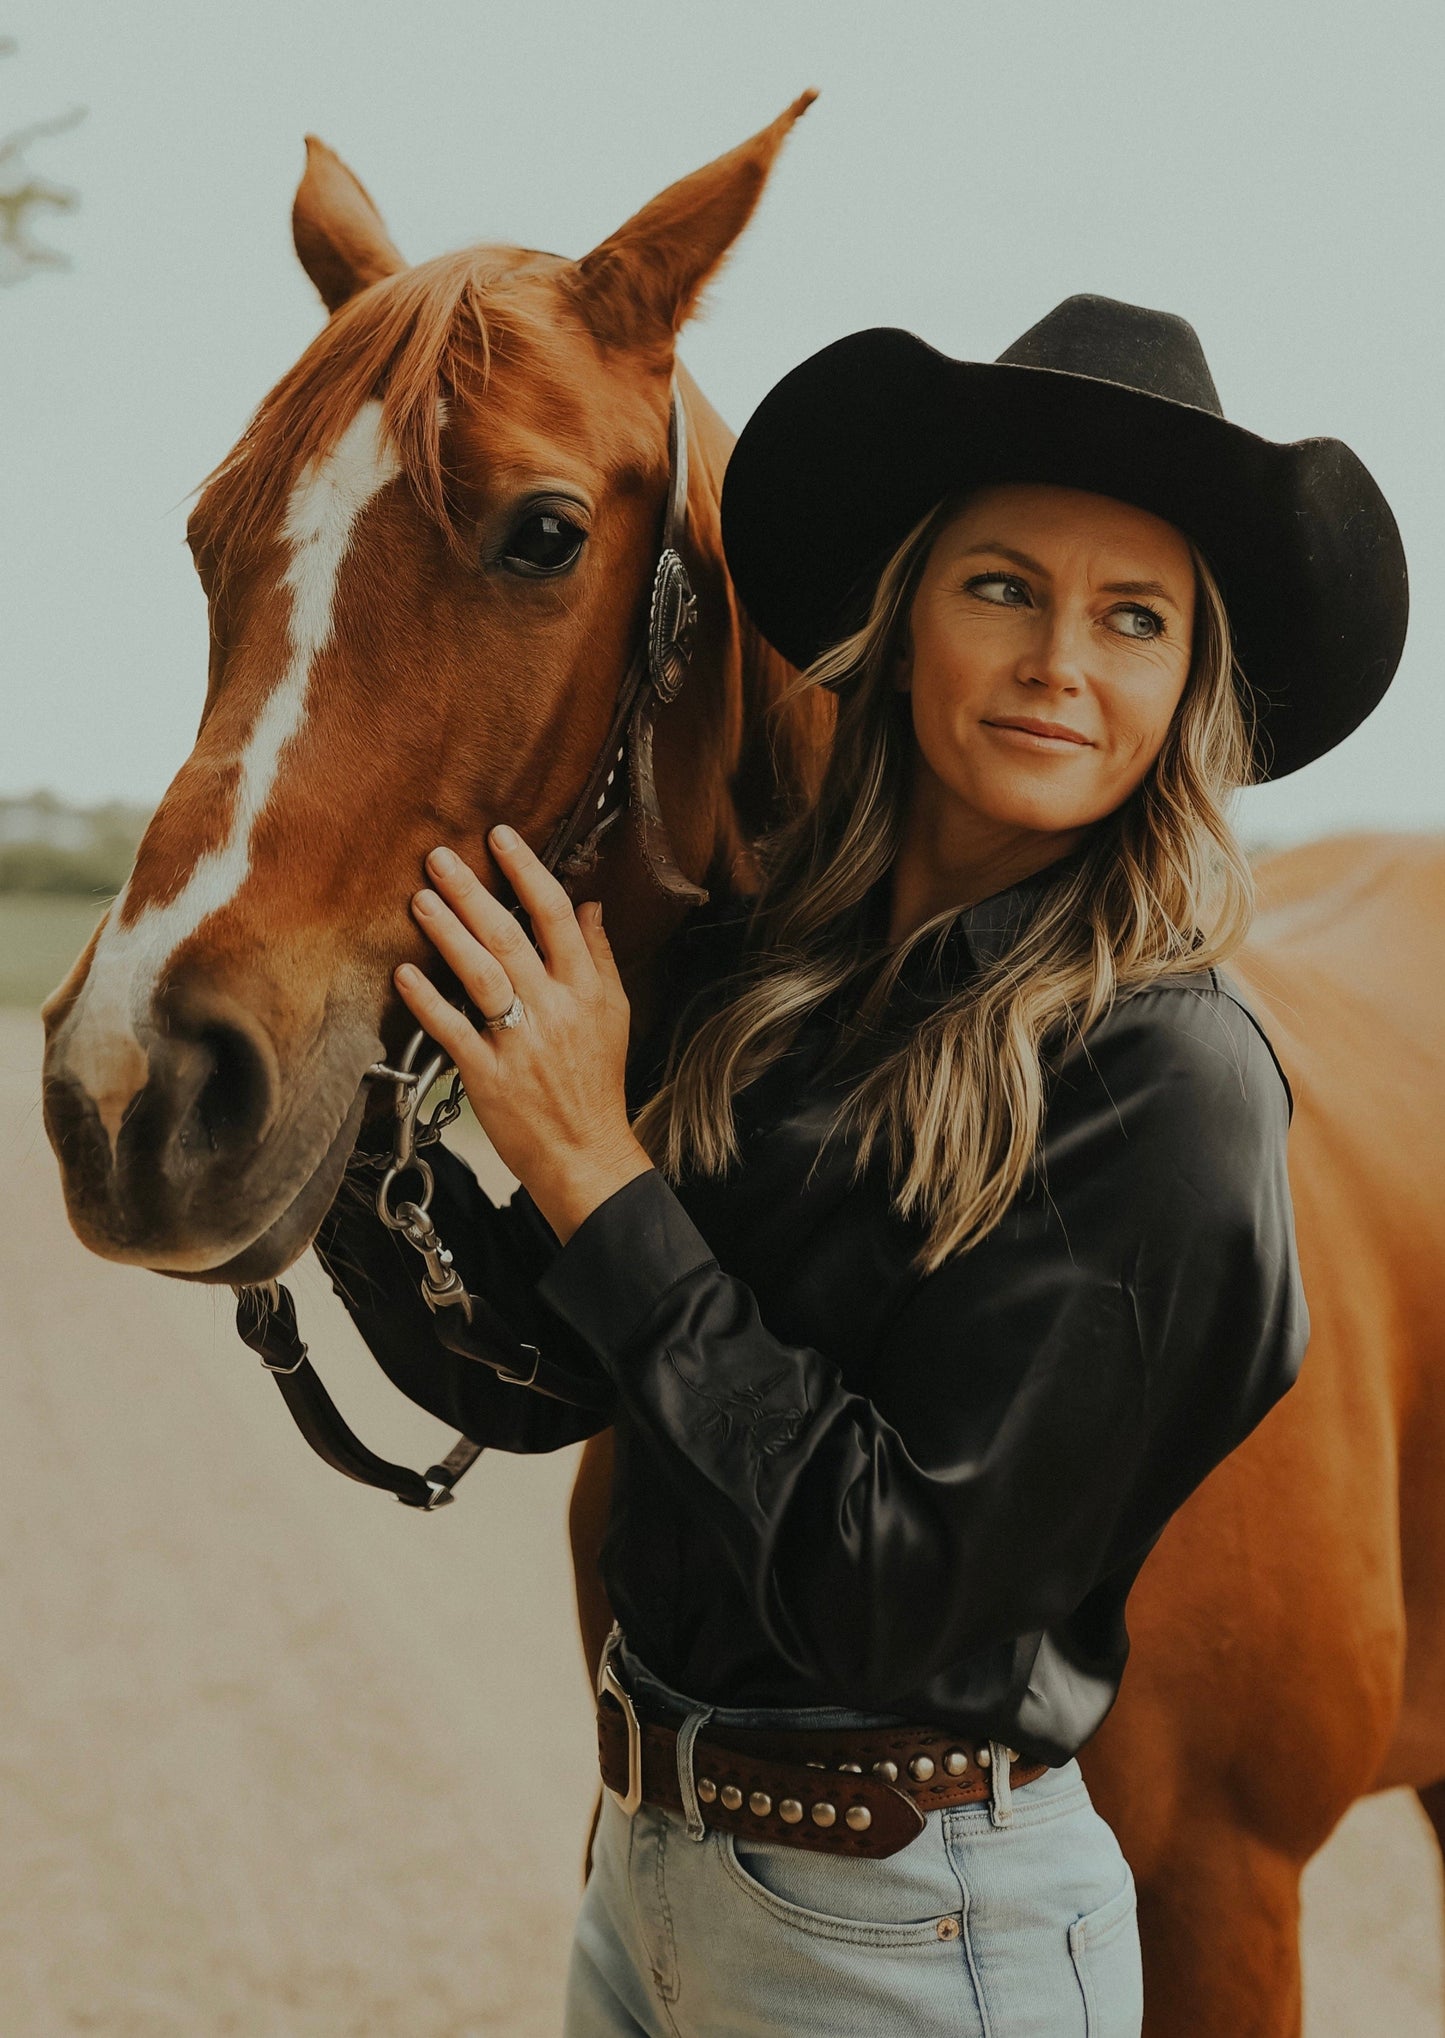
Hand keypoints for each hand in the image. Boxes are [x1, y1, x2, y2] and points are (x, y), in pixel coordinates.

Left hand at [394, 826, 653, 1243]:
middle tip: (439, 857)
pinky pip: (453, 1031)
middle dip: (472, 892)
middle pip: (509, 937)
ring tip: (420, 900)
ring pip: (480, 976)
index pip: (556, 915)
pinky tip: (404, 973)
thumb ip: (599, 957)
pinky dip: (428, 1002)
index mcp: (584, 989)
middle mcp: (553, 1010)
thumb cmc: (596, 1083)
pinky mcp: (489, 1076)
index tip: (501, 839)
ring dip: (448, 934)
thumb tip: (590, 907)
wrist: (586, 1152)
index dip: (527, 871)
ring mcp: (519, 1043)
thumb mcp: (614, 1013)